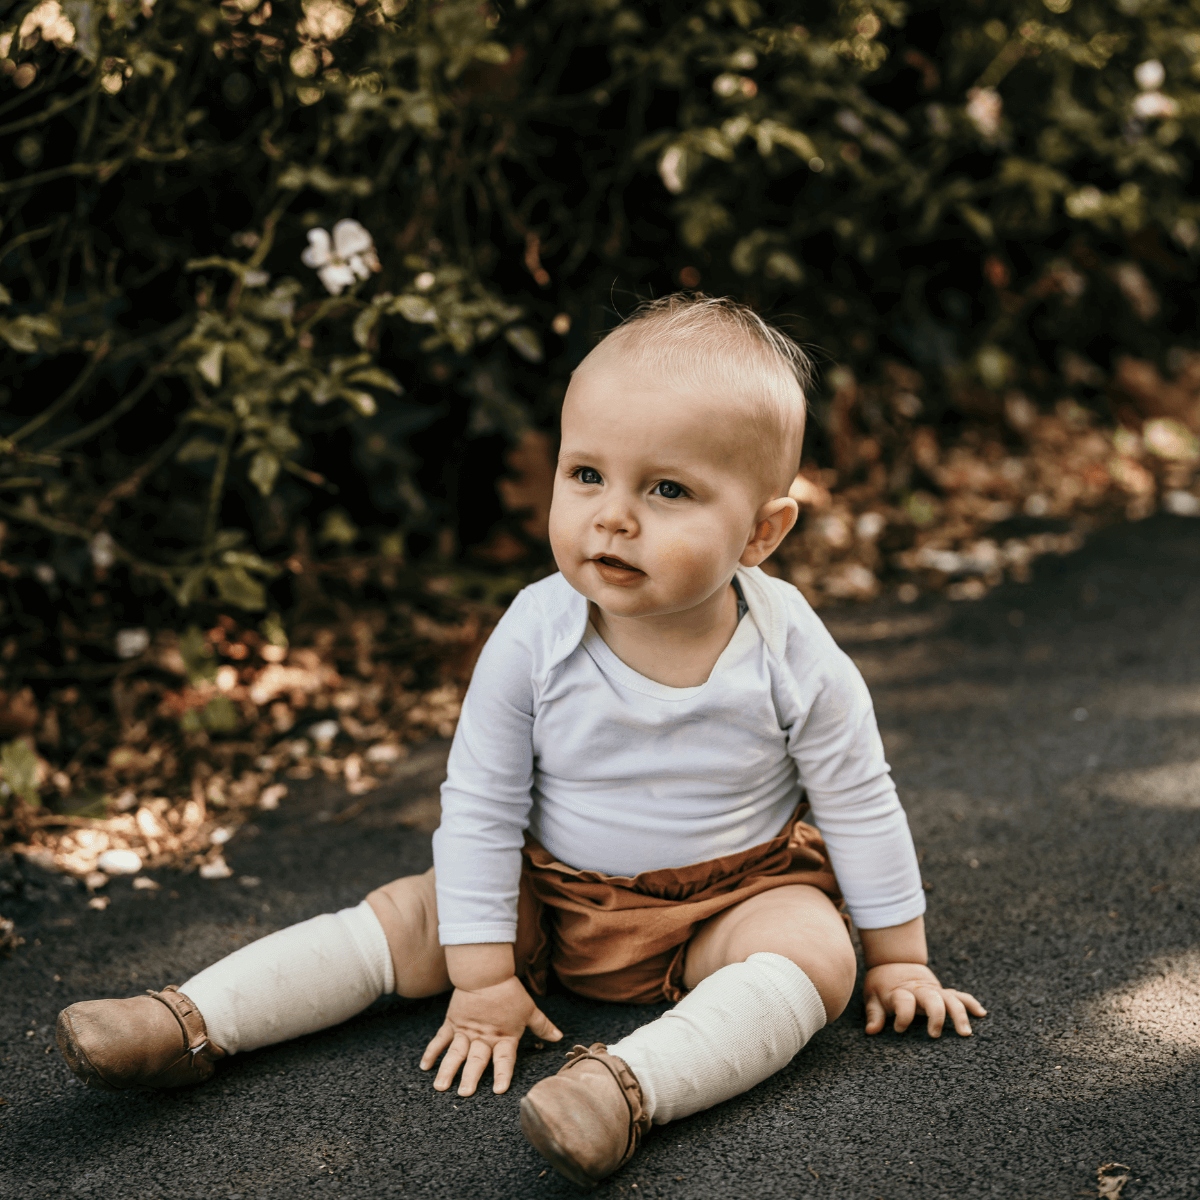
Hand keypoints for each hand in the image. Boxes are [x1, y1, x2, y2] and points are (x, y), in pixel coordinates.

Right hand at [420, 975, 561, 1095]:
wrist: (486, 972)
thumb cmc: (510, 991)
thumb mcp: (529, 1009)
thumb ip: (542, 1026)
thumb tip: (558, 1037)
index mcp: (504, 1037)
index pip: (504, 1059)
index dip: (502, 1074)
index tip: (498, 1091)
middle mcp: (484, 1037)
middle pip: (477, 1060)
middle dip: (470, 1077)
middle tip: (464, 1094)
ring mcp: (466, 1031)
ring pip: (456, 1053)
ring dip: (448, 1070)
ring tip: (440, 1087)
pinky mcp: (453, 1022)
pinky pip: (440, 1040)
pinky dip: (432, 1052)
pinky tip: (424, 1067)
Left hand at [863, 962, 985, 1036]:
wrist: (893, 963)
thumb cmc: (882, 986)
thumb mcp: (872, 997)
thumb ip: (874, 1014)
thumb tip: (871, 1031)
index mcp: (899, 992)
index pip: (903, 1001)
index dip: (902, 1016)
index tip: (899, 1030)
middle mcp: (919, 991)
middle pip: (931, 998)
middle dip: (936, 1015)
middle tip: (935, 1035)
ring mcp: (932, 991)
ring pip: (950, 998)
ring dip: (959, 1014)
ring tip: (965, 1033)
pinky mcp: (942, 991)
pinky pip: (960, 996)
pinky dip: (971, 1003)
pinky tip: (982, 1014)